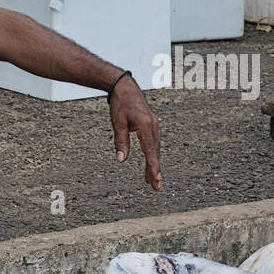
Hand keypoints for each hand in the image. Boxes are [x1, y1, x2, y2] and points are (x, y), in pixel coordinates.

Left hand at [109, 76, 161, 190]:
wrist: (125, 86)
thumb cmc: (120, 103)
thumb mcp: (117, 122)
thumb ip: (120, 141)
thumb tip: (121, 160)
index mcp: (145, 125)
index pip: (150, 150)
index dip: (153, 166)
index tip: (156, 178)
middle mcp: (153, 126)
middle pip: (155, 152)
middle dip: (155, 170)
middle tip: (156, 187)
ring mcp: (153, 125)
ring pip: (154, 149)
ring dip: (153, 164)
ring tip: (151, 180)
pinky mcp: (150, 125)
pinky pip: (152, 143)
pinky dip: (152, 154)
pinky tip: (150, 164)